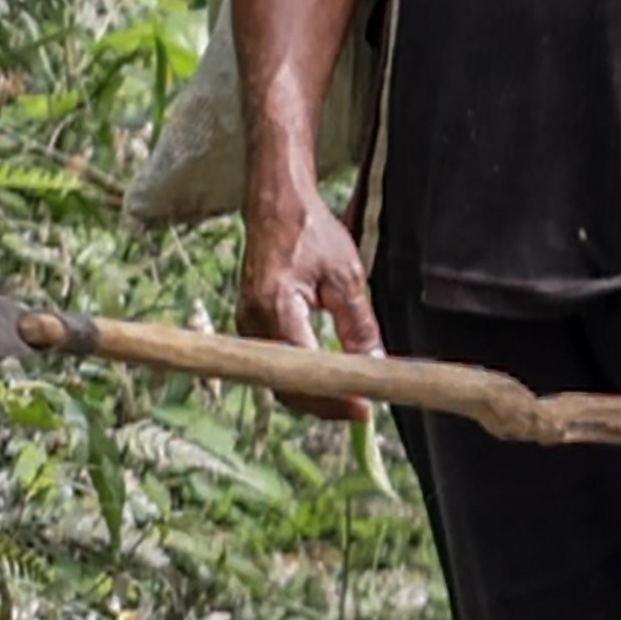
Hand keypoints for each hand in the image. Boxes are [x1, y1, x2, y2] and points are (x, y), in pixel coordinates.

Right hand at [237, 189, 381, 422]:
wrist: (277, 208)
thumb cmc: (311, 233)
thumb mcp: (347, 276)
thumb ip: (358, 324)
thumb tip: (374, 364)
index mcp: (275, 307)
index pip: (303, 368)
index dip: (332, 396)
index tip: (363, 408)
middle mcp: (252, 322)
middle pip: (285, 384)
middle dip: (324, 403)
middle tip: (363, 411)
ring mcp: (246, 326)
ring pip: (277, 379)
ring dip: (312, 395)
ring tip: (351, 401)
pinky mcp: (250, 327)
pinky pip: (274, 364)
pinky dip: (300, 378)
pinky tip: (328, 382)